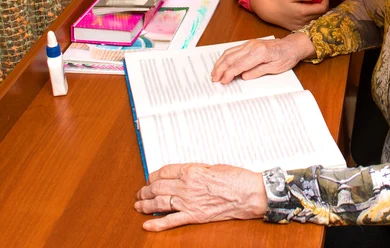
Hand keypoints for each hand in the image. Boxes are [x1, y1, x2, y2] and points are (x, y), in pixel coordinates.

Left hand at [134, 163, 266, 231]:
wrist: (248, 193)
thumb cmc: (235, 178)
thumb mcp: (212, 167)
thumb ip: (196, 171)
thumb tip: (185, 174)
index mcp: (191, 170)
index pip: (164, 171)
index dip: (154, 175)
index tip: (150, 178)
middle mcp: (186, 186)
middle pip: (157, 187)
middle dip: (145, 190)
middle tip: (140, 192)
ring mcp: (189, 202)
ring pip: (159, 203)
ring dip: (145, 204)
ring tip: (138, 205)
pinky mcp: (194, 216)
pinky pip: (171, 221)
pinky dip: (157, 224)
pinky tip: (147, 225)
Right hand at [212, 34, 315, 83]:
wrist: (292, 45)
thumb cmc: (286, 57)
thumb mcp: (276, 68)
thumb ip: (259, 71)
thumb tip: (244, 76)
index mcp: (260, 52)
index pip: (239, 65)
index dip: (229, 74)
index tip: (223, 82)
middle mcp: (252, 46)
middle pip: (231, 57)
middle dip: (221, 68)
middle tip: (214, 79)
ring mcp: (250, 43)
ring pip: (230, 52)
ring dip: (220, 62)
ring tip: (214, 72)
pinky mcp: (249, 44)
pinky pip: (234, 49)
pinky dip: (225, 57)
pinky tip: (222, 63)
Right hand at [251, 0, 329, 30]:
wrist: (271, 12)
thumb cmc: (280, 2)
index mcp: (303, 12)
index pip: (322, 8)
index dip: (326, 1)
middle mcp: (304, 21)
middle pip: (322, 14)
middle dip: (324, 5)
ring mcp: (302, 26)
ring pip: (317, 19)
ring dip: (320, 12)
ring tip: (317, 3)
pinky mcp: (300, 28)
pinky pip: (312, 23)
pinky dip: (314, 17)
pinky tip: (311, 11)